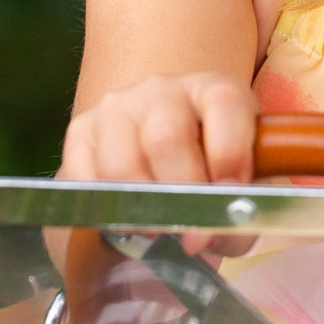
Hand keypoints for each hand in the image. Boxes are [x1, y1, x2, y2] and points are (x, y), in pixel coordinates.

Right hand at [62, 73, 257, 252]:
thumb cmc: (211, 165)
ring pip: (121, 165)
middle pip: (165, 139)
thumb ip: (242, 203)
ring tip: (161, 230)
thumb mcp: (241, 176)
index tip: (231, 196)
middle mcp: (162, 90)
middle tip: (194, 233)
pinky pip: (87, 180)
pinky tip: (132, 220)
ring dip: (143, 209)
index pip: (224, 103)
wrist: (165, 154)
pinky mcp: (82, 132)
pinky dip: (109, 210)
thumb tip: (211, 234)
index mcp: (212, 89)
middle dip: (183, 195)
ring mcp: (117, 107)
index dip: (230, 154)